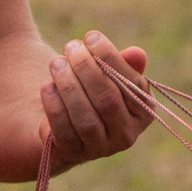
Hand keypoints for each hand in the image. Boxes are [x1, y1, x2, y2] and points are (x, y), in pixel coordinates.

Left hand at [40, 33, 153, 171]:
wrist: (69, 121)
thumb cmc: (95, 90)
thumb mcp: (111, 75)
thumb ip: (124, 64)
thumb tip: (137, 55)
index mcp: (144, 112)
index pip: (132, 85)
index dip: (110, 58)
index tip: (91, 37)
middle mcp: (127, 135)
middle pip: (107, 101)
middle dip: (86, 69)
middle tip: (70, 47)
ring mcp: (101, 148)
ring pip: (86, 119)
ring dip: (68, 86)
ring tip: (56, 63)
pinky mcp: (75, 154)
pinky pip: (64, 132)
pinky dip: (55, 107)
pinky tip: (47, 87)